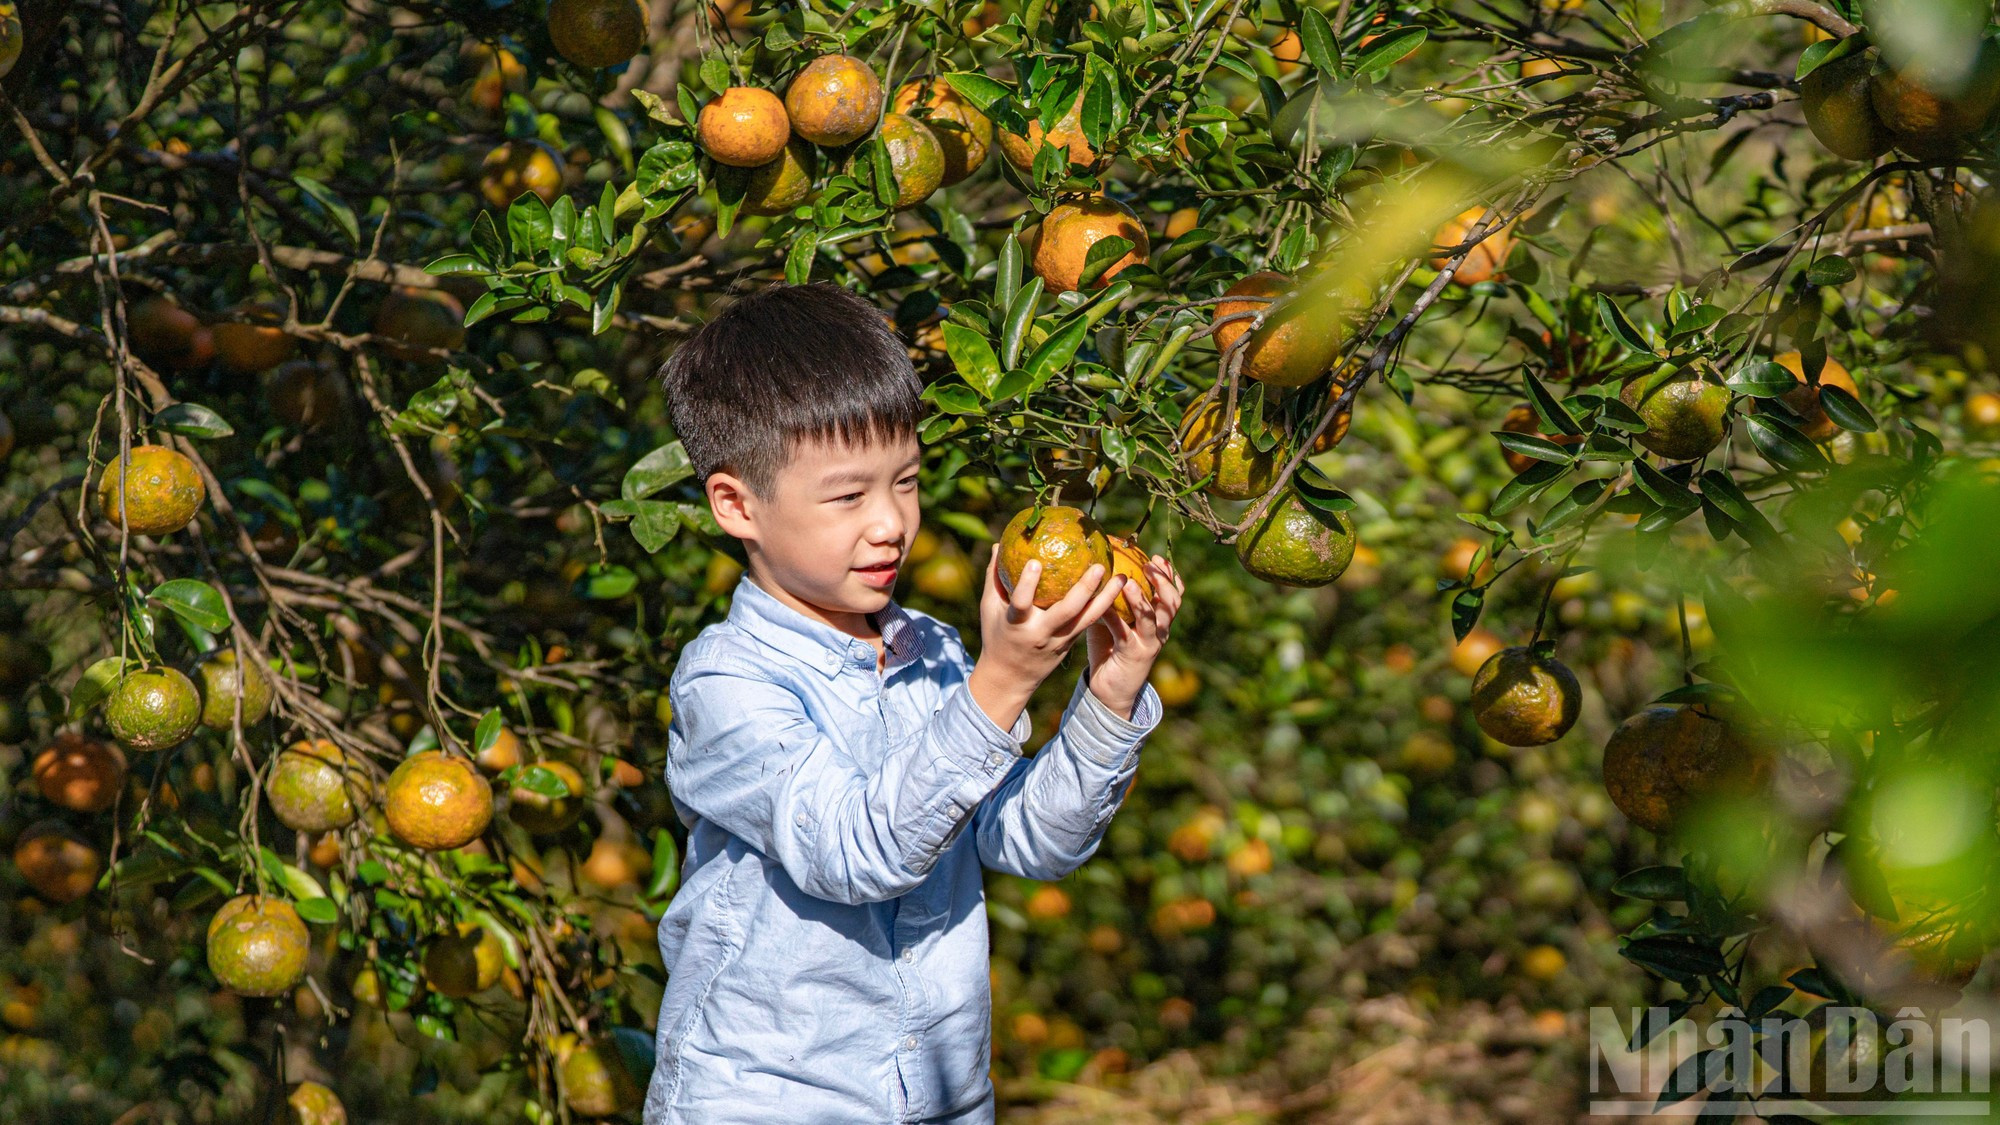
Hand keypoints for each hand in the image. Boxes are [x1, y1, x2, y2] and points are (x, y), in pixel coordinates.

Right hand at [966, 548, 1125, 732]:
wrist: (1011, 678)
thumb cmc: (997, 636)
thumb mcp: (989, 609)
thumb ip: (993, 578)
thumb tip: (996, 545)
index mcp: (1017, 624)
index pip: (1021, 604)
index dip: (1027, 584)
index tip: (1035, 562)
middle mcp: (1041, 634)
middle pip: (1067, 612)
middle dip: (1084, 590)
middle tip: (1099, 566)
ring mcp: (1059, 641)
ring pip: (1087, 619)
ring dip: (1107, 598)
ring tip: (1122, 577)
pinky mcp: (1070, 644)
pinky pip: (1089, 623)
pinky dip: (1104, 607)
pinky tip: (1117, 590)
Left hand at [1086, 554, 1184, 718]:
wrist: (1109, 688)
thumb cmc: (1109, 647)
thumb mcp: (1113, 619)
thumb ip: (1111, 598)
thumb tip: (1096, 567)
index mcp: (1160, 620)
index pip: (1174, 595)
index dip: (1170, 576)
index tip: (1157, 558)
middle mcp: (1160, 631)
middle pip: (1171, 603)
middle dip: (1163, 582)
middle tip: (1149, 565)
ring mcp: (1149, 644)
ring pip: (1153, 619)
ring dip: (1141, 599)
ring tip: (1129, 584)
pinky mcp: (1133, 655)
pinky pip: (1124, 633)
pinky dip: (1114, 618)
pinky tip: (1104, 606)